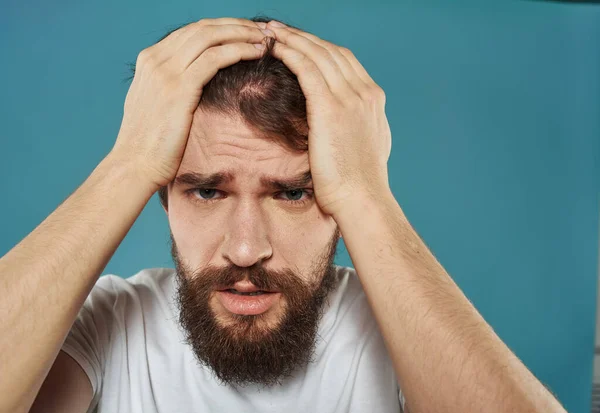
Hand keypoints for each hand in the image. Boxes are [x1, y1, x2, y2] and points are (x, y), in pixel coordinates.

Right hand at [110, 18, 267, 189]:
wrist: (135, 164)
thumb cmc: (151, 144)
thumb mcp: (157, 105)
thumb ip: (172, 86)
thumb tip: (195, 83)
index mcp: (150, 60)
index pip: (192, 31)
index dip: (223, 27)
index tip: (247, 32)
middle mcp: (156, 59)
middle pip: (204, 28)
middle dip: (237, 25)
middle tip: (263, 30)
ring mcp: (165, 71)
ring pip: (211, 37)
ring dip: (243, 34)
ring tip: (266, 39)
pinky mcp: (179, 87)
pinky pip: (216, 58)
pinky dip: (240, 51)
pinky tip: (257, 53)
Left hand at [265, 21, 391, 216]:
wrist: (362, 199)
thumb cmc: (358, 183)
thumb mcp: (363, 146)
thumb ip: (355, 125)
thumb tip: (342, 122)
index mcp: (373, 99)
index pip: (344, 60)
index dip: (319, 47)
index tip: (298, 43)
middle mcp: (364, 92)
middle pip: (331, 51)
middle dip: (303, 37)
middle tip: (278, 28)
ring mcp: (351, 97)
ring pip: (318, 54)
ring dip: (292, 38)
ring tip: (270, 30)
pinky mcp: (331, 107)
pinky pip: (308, 68)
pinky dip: (291, 53)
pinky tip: (274, 47)